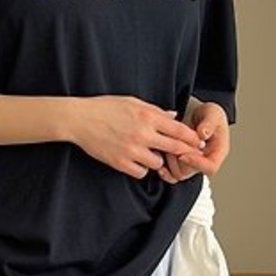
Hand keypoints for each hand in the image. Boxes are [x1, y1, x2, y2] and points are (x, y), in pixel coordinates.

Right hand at [71, 97, 204, 179]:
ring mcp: (131, 150)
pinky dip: (141, 169)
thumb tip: (173, 116)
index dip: (191, 138)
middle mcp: (142, 134)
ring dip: (157, 160)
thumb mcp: (132, 102)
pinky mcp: (119, 162)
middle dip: (182, 152)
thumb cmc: (104, 108)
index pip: (180, 130)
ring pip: (158, 163)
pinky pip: (141, 172)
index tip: (196, 142)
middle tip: (184, 155)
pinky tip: (137, 161)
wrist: (79, 120)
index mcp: (148, 117)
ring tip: (150, 154)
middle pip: (174, 148)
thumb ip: (155, 111)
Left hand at [158, 101, 230, 183]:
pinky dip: (163, 169)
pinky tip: (159, 155)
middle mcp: (206, 161)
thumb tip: (203, 134)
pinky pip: (171, 175)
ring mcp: (193, 164)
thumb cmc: (208, 114)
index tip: (183, 154)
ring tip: (166, 144)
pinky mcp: (182, 165)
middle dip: (178, 159)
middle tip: (171, 145)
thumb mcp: (212, 113)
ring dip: (169, 161)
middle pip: (190, 172)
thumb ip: (209, 123)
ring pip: (178, 173)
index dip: (196, 163)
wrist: (197, 114)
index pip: (210, 167)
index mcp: (218, 151)